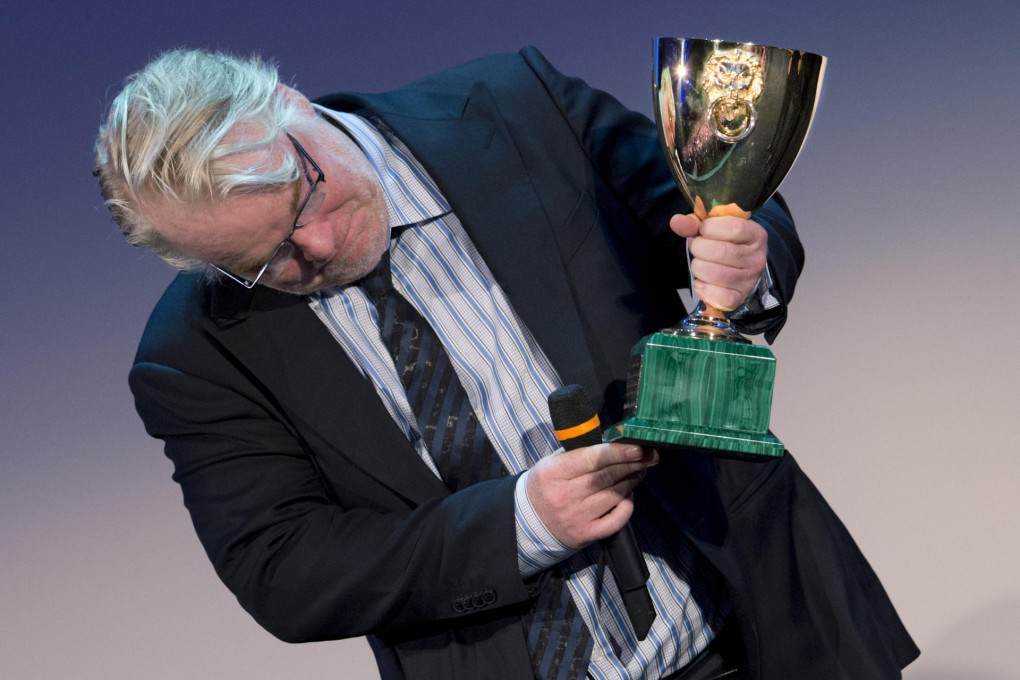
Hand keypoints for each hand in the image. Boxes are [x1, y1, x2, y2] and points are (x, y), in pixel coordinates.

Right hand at [526, 443, 657, 548]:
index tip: (637, 447)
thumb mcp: (551, 462)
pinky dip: (627, 505)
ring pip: (614, 496)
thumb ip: (578, 452)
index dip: (617, 453)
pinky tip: (628, 494)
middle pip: (607, 477)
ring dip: (631, 481)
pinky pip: (616, 520)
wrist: (528, 521)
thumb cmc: (546, 485)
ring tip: (640, 470)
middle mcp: (565, 496)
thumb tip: (612, 442)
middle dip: (632, 464)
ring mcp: (576, 517)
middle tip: (650, 455)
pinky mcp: (586, 534)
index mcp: (554, 473)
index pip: (591, 459)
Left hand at [670, 205, 767, 311]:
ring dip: (698, 268)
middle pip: (720, 252)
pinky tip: (702, 282)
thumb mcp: (713, 228)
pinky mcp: (739, 298)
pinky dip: (703, 289)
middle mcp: (756, 258)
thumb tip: (677, 221)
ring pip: (715, 274)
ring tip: (700, 264)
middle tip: (698, 249)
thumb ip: (694, 223)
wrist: (738, 269)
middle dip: (698, 249)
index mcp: (755, 234)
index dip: (710, 228)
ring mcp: (749, 280)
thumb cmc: (724, 243)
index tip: (703, 230)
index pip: (734, 228)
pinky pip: (717, 296)